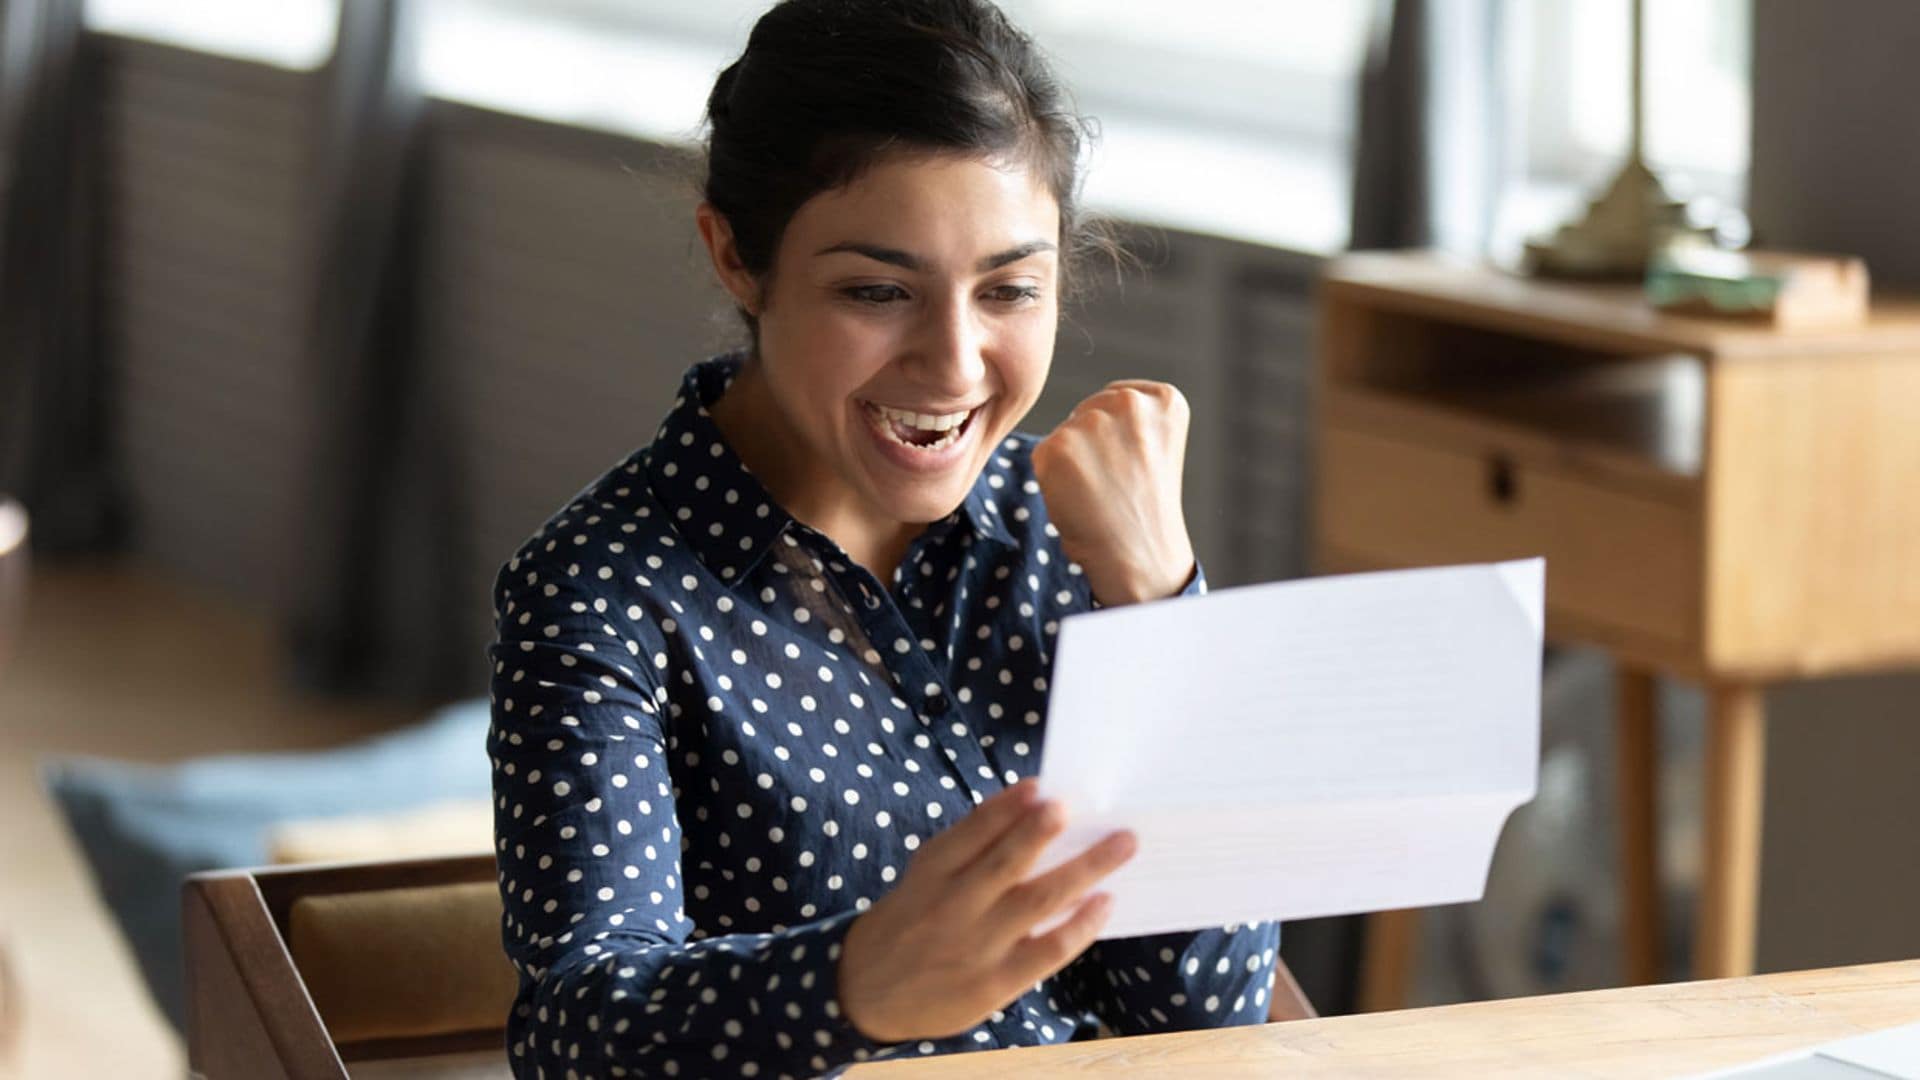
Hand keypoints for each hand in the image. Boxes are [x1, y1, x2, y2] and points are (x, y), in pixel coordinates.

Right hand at [837, 780, 1135, 1042]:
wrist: (869, 991)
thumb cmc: (912, 919)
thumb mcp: (924, 874)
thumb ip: (969, 843)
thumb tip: (1027, 803)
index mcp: (934, 871)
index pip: (972, 832)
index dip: (1007, 808)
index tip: (1041, 787)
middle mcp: (955, 905)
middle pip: (1008, 862)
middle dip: (1044, 831)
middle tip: (1077, 808)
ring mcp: (978, 946)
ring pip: (1039, 901)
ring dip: (1085, 869)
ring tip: (1121, 845)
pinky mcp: (995, 983)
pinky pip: (1048, 950)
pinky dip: (1080, 925)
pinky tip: (1104, 902)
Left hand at [1030, 380, 1195, 605]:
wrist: (1140, 556)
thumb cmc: (1146, 508)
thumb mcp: (1156, 446)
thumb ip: (1128, 417)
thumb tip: (1078, 413)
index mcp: (1165, 399)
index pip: (1118, 398)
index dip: (1118, 436)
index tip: (1135, 465)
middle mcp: (1130, 403)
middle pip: (1090, 410)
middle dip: (1093, 443)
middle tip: (1115, 483)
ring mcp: (1093, 423)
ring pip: (1066, 433)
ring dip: (1072, 460)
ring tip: (1099, 491)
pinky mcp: (1058, 446)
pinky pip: (1043, 453)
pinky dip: (1052, 477)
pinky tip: (1079, 498)